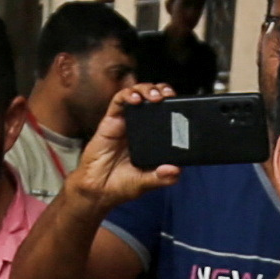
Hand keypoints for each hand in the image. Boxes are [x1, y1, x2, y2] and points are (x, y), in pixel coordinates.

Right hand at [67, 83, 179, 208]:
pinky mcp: (111, 120)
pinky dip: (128, 95)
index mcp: (153, 138)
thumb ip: (161, 177)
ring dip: (147, 89)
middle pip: (154, 98)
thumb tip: (176, 170)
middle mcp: (141, 127)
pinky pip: (119, 101)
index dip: (175, 105)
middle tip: (168, 95)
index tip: (183, 105)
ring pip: (138, 94)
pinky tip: (135, 98)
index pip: (167, 114)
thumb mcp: (145, 183)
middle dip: (163, 91)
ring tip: (154, 96)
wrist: (96, 189)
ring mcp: (126, 122)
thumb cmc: (121, 184)